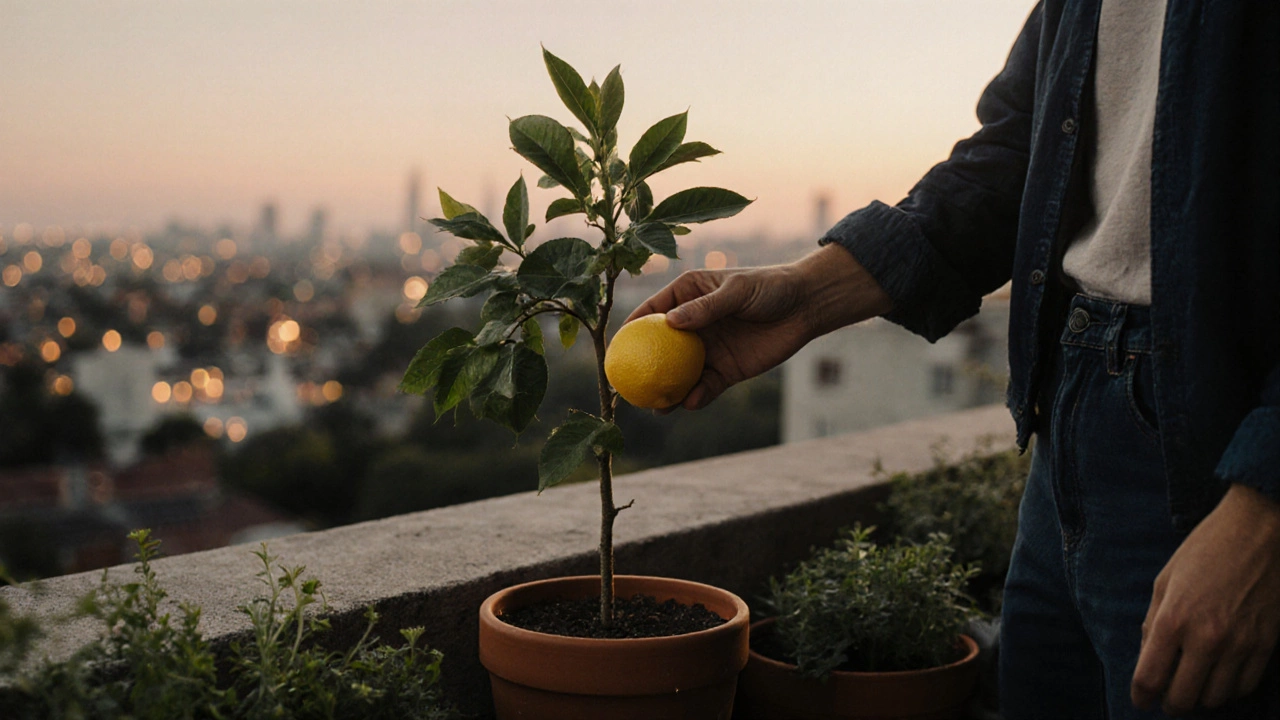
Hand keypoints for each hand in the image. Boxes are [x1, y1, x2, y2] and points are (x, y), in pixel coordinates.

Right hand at [626, 244, 890, 409]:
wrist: (806, 307)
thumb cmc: (770, 287)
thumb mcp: (737, 291)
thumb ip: (706, 308)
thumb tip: (670, 323)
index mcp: (687, 296)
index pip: (652, 313)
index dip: (631, 330)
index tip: (617, 347)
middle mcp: (693, 324)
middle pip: (659, 350)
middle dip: (643, 368)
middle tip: (628, 386)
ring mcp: (708, 349)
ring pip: (679, 374)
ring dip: (667, 390)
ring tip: (656, 406)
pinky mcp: (727, 370)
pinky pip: (707, 387)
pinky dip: (698, 396)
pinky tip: (691, 403)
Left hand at [1131, 483, 1279, 714]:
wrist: (1257, 533)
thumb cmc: (1205, 552)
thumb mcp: (1164, 581)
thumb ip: (1153, 622)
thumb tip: (1148, 656)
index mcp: (1173, 620)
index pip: (1150, 678)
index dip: (1141, 697)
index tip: (1140, 701)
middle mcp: (1206, 638)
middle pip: (1183, 698)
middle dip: (1170, 703)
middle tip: (1167, 696)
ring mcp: (1240, 645)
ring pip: (1215, 698)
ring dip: (1200, 696)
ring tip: (1194, 683)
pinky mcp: (1266, 645)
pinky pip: (1245, 686)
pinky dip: (1229, 688)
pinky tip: (1220, 675)